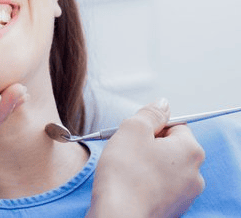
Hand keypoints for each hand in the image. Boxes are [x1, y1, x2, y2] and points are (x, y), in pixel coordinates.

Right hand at [86, 99, 204, 217]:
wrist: (118, 216)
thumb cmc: (125, 174)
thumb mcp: (133, 128)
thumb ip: (150, 112)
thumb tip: (162, 104)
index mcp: (191, 150)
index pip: (174, 124)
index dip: (151, 125)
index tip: (135, 134)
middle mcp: (194, 174)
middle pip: (170, 146)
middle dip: (148, 144)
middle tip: (128, 149)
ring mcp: (184, 194)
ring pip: (163, 166)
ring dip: (145, 163)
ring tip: (126, 169)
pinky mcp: (171, 208)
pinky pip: (158, 185)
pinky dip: (145, 182)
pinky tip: (129, 184)